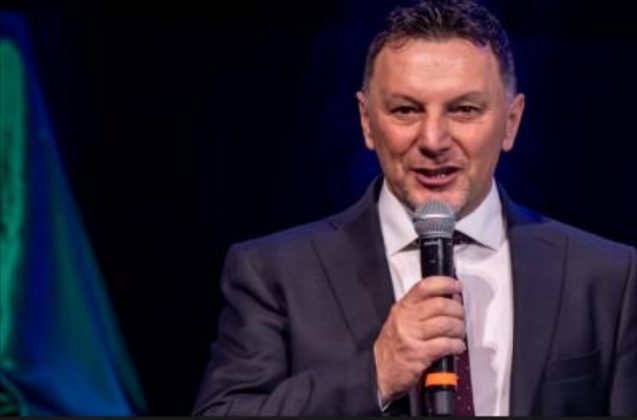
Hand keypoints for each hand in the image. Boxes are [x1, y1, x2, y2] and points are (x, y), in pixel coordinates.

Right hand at [373, 276, 465, 404]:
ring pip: (446, 324)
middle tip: (460, 316)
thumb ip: (422, 308)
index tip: (456, 287)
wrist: (381, 370)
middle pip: (440, 305)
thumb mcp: (402, 319)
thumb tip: (450, 299)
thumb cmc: (394, 345)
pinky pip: (445, 344)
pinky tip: (457, 346)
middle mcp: (406, 319)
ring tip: (459, 334)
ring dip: (459, 329)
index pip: (425, 287)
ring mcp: (411, 336)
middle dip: (457, 310)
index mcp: (403, 307)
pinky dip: (456, 345)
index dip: (445, 283)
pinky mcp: (418, 354)